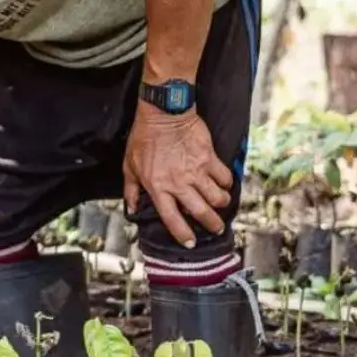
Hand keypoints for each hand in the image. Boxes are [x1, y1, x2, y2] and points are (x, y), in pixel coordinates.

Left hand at [122, 104, 231, 248]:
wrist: (163, 114)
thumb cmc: (144, 138)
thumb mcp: (129, 166)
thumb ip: (132, 190)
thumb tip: (132, 209)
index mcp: (158, 188)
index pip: (172, 219)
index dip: (183, 234)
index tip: (190, 243)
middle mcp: (179, 183)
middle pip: (201, 212)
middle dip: (212, 224)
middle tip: (216, 228)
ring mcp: (196, 171)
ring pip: (217, 197)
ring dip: (221, 203)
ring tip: (220, 203)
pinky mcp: (209, 158)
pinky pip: (224, 177)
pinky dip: (227, 183)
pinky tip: (224, 184)